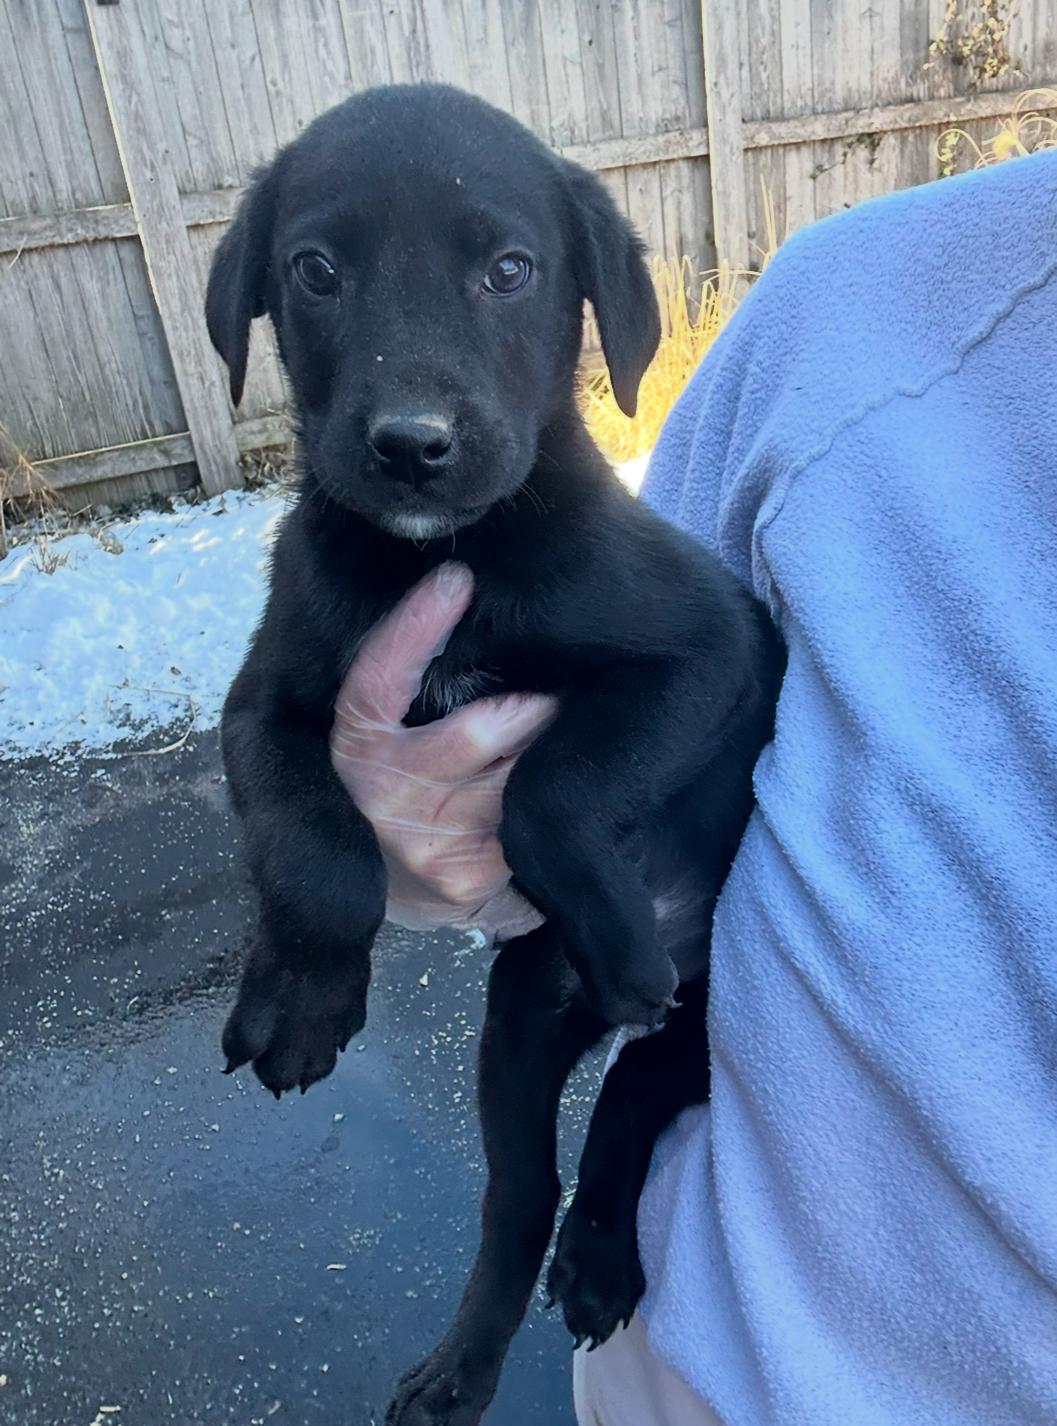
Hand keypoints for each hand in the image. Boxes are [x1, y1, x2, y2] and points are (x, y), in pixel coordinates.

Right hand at [330, 563, 556, 940]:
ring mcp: (425, 843)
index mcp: (356, 745)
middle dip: (529, 711)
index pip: (378, 681)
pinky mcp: (466, 882)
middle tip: (559, 696)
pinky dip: (557, 805)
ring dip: (548, 759)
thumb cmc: (397, 789)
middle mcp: (381, 794)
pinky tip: (575, 802)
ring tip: (567, 746)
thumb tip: (464, 598)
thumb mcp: (384, 735)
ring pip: (516, 779)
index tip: (456, 580)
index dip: (414, 629)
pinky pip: (531, 826)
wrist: (378, 897)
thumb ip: (413, 688)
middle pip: (475, 733)